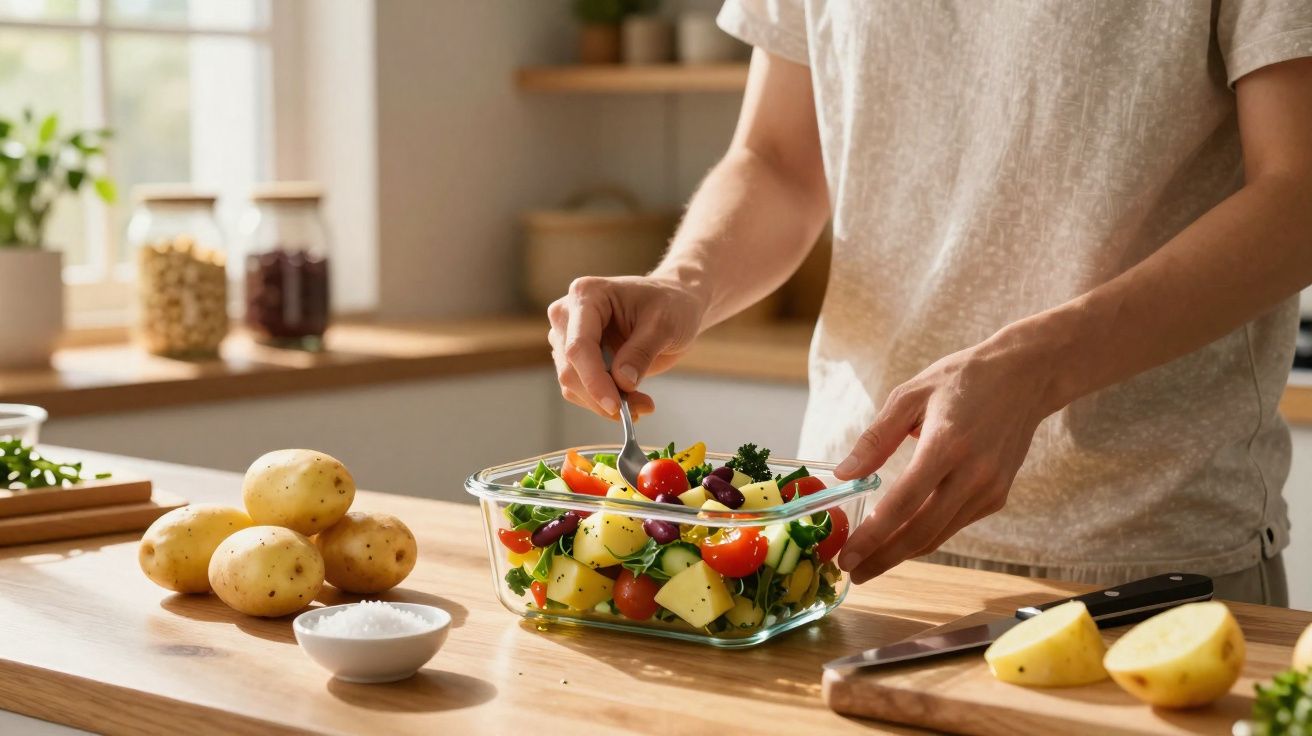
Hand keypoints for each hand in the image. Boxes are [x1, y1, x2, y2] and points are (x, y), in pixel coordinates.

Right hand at [547, 275, 707, 418]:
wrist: (675, 306)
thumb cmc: (671, 305)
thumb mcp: (664, 324)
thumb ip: (641, 352)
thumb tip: (622, 383)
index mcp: (586, 295)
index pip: (579, 345)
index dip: (594, 380)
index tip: (615, 406)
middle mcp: (567, 315)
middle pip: (570, 369)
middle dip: (603, 395)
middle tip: (642, 407)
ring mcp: (568, 337)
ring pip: (572, 384)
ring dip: (605, 403)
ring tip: (643, 403)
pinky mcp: (576, 359)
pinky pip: (581, 390)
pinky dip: (604, 402)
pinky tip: (632, 400)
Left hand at [832, 327, 1062, 583]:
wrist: (1025, 375)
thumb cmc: (962, 380)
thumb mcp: (910, 395)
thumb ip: (875, 438)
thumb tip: (845, 474)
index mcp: (946, 445)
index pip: (903, 503)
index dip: (872, 536)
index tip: (846, 556)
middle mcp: (973, 474)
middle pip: (921, 532)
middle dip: (883, 558)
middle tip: (853, 572)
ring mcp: (990, 489)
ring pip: (939, 535)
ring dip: (903, 554)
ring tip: (869, 562)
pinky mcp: (998, 496)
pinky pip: (954, 524)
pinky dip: (926, 536)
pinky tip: (901, 538)